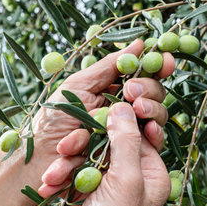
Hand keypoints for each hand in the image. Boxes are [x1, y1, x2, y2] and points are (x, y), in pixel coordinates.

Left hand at [26, 39, 172, 183]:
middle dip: (150, 90)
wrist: (40, 162)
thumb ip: (107, 66)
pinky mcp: (128, 156)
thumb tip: (139, 42)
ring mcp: (127, 133)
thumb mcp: (77, 87)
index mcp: (110, 90)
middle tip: (133, 93)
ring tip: (136, 109)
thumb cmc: (52, 122)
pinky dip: (154, 135)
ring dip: (151, 110)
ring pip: (157, 118)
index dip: (157, 67)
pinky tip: (150, 130)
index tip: (166, 61)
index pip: (142, 76)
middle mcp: (122, 110)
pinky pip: (152, 145)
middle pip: (154, 95)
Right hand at [39, 103, 170, 205]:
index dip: (126, 118)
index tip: (110, 104)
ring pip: (85, 153)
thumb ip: (126, 141)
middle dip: (84, 144)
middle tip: (66, 147)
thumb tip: (123, 106)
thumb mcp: (126, 180)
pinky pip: (72, 169)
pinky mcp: (84, 188)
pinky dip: (59, 176)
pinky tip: (49, 186)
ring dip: (66, 163)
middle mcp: (130, 173)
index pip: (141, 133)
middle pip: (107, 140)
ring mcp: (105, 180)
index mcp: (150, 171)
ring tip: (54, 176)